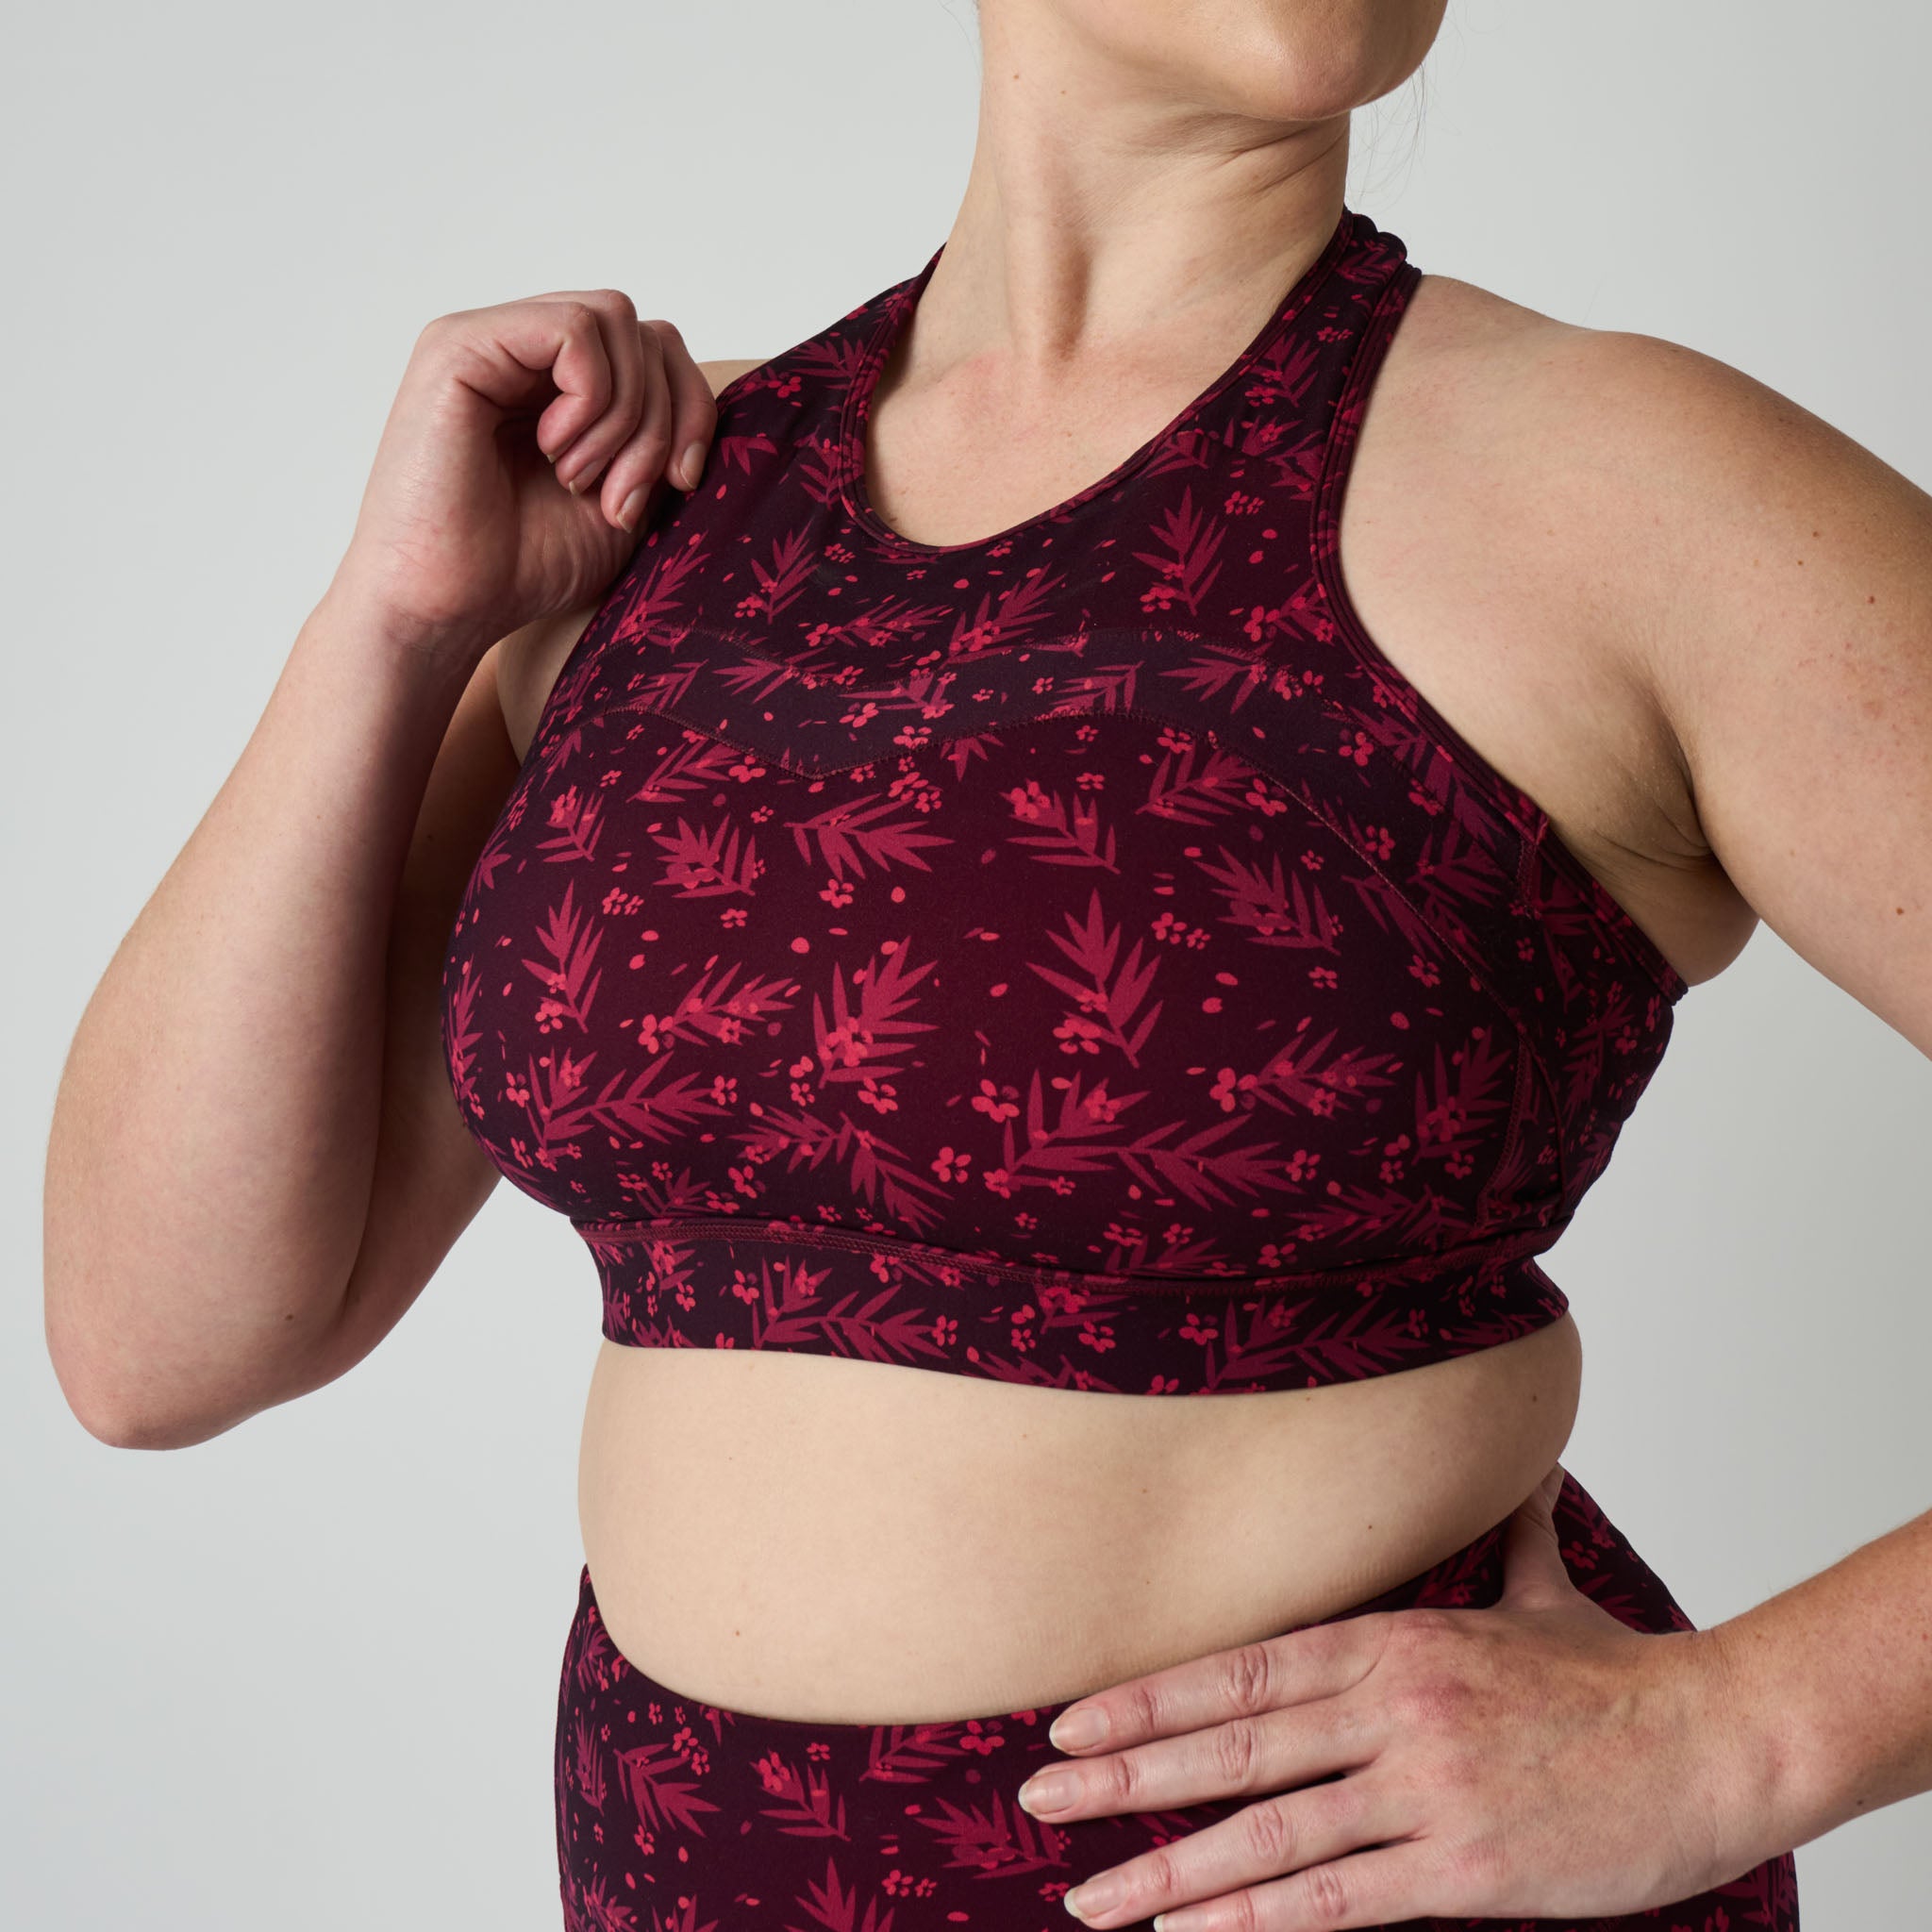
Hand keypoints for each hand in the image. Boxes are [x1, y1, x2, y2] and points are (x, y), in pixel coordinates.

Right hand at [327, 288, 716, 653]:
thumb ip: (660, 437)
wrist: (447, 609)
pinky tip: (556, 452)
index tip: (681, 483)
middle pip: (645, 332)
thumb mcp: (625, 496)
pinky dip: (591, 397)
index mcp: (560, 385)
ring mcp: (489, 341)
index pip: (658, 348)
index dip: (690, 411)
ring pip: (616, 319)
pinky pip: (574, 330)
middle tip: (621, 497)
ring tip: (579, 479)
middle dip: (661, 420)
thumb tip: (707, 395)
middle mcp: (523, 351)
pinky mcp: (459, 344)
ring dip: (625, 414)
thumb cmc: (523, 567)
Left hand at [1014, 1467, 1766, 1930]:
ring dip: (1168, 1868)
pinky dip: (1259, 1921)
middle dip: (1124, 1776)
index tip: (1070, 1721)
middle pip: (1232, 1745)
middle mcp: (1390, 1707)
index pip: (1240, 1668)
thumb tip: (1516, 1468)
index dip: (1148, 1698)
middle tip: (1038, 1798)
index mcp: (1391, 1641)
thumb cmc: (1616, 1675)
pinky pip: (1341, 1901)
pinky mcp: (1463, 1869)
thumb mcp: (1540, 1591)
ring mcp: (1422, 1789)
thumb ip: (1505, 1534)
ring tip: (1089, 1899)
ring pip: (1268, 1833)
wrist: (1714, 1741)